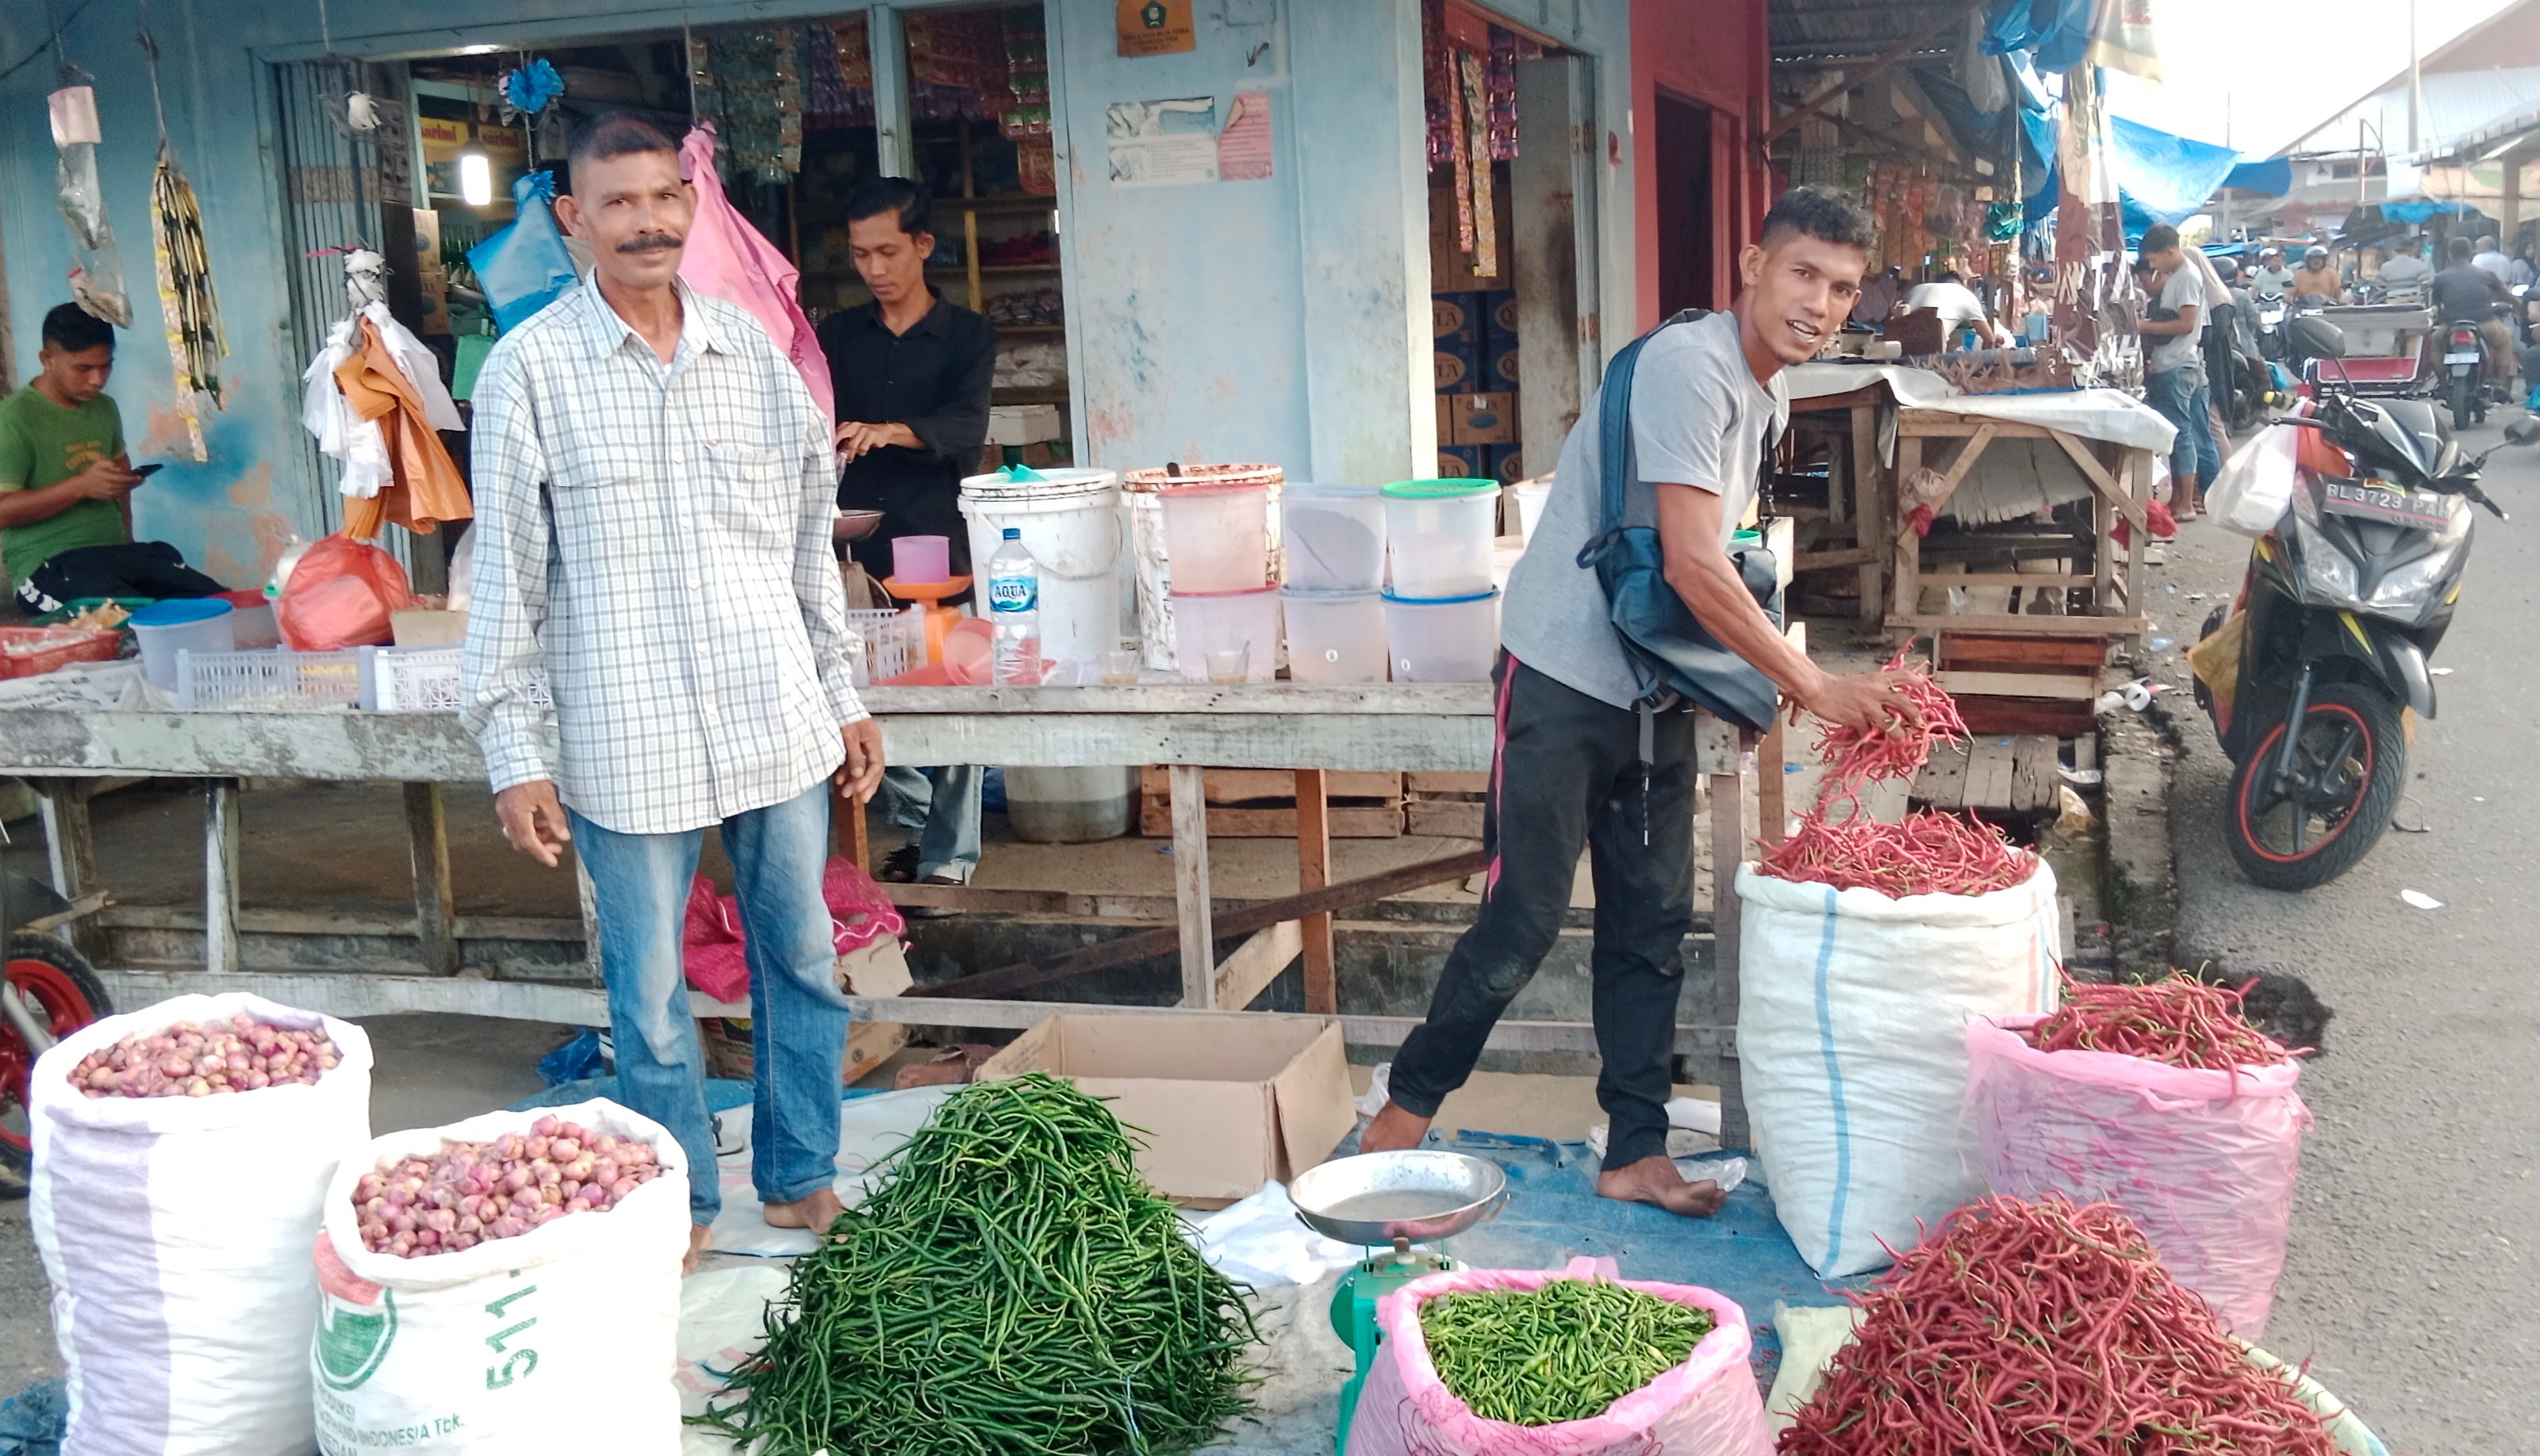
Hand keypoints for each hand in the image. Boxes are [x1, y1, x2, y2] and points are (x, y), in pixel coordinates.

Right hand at [69, 458, 141, 499]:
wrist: (83, 486)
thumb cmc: (92, 473)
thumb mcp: (98, 464)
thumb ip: (109, 464)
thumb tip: (120, 467)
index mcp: (107, 478)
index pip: (123, 479)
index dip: (132, 478)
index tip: (140, 476)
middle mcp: (109, 486)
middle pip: (126, 485)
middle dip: (136, 482)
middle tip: (143, 479)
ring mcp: (110, 493)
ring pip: (125, 490)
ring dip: (133, 486)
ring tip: (139, 482)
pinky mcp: (110, 497)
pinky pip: (121, 494)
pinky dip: (127, 490)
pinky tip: (131, 486)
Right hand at [494, 781, 572, 867]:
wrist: (515, 759)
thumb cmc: (532, 776)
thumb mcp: (548, 797)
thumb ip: (556, 818)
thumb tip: (564, 837)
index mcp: (517, 816)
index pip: (530, 843)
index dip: (542, 854)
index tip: (553, 861)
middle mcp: (507, 816)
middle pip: (522, 842)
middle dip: (540, 846)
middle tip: (557, 846)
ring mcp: (504, 811)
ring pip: (519, 833)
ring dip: (536, 835)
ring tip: (553, 829)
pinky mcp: (505, 806)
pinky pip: (516, 824)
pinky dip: (529, 827)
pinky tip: (541, 820)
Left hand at [833, 421, 917, 461]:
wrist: (884, 431)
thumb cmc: (866, 435)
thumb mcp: (853, 435)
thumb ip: (844, 441)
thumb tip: (834, 451)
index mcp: (847, 425)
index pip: (835, 432)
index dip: (830, 441)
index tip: (827, 450)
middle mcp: (854, 425)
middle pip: (840, 435)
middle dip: (836, 446)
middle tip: (835, 455)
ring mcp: (863, 429)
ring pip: (852, 444)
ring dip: (850, 454)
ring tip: (849, 459)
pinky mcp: (871, 435)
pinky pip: (863, 447)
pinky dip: (862, 452)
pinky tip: (862, 452)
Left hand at [835, 717, 884, 802]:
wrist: (837, 700)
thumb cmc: (845, 715)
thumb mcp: (848, 736)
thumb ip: (854, 756)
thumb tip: (858, 775)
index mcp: (874, 741)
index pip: (876, 765)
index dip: (869, 780)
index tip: (859, 791)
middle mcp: (871, 744)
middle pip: (873, 769)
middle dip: (866, 785)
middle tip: (860, 800)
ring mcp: (863, 745)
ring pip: (863, 767)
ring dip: (854, 780)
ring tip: (845, 793)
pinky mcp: (854, 744)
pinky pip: (853, 762)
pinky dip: (847, 771)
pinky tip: (839, 779)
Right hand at [1795, 668, 1925, 735]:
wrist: (1819, 689)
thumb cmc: (1839, 686)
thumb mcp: (1862, 681)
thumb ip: (1876, 689)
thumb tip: (1890, 701)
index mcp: (1877, 679)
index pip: (1902, 676)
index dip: (1917, 680)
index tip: (1926, 687)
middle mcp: (1875, 691)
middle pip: (1903, 702)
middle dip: (1915, 714)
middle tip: (1920, 723)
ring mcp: (1866, 706)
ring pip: (1889, 722)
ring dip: (1898, 734)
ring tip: (1900, 739)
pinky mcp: (1855, 719)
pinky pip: (1867, 733)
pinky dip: (1869, 740)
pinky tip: (1870, 744)